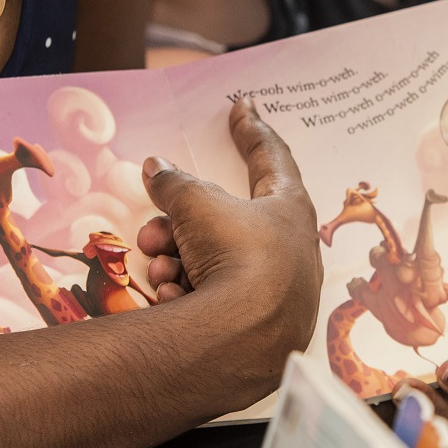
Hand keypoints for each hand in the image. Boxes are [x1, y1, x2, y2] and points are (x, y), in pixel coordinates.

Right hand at [134, 100, 323, 360]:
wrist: (244, 339)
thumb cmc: (237, 255)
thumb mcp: (196, 204)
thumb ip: (175, 183)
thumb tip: (157, 167)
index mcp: (289, 210)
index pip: (271, 158)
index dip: (251, 130)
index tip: (243, 107)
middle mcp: (290, 251)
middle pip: (226, 223)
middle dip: (182, 225)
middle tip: (157, 228)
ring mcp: (276, 295)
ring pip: (212, 263)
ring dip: (177, 260)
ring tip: (163, 268)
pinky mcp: (256, 332)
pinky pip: (213, 300)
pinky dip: (187, 293)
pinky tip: (173, 297)